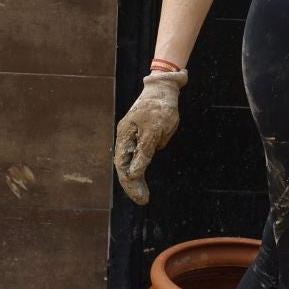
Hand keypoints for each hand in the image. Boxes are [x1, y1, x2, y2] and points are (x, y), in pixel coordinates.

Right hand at [113, 68, 185, 204]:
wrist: (163, 88)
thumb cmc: (160, 108)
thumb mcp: (155, 131)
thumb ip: (144, 152)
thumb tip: (135, 173)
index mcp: (125, 136)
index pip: (125, 167)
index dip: (132, 184)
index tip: (142, 198)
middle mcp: (125, 137)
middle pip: (124, 167)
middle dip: (133, 186)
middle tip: (143, 201)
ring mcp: (131, 136)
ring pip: (129, 163)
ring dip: (136, 180)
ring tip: (143, 195)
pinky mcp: (139, 135)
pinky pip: (136, 156)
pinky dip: (138, 169)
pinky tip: (141, 179)